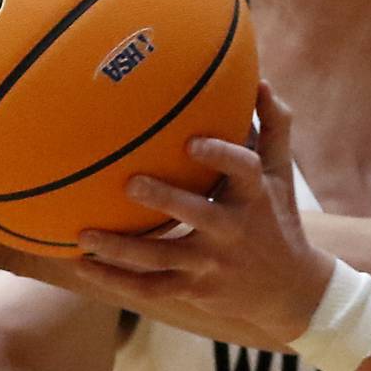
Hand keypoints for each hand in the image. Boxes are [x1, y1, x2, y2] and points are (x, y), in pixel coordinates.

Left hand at [72, 82, 334, 343]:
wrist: (287, 289)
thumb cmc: (276, 216)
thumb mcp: (281, 174)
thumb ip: (274, 127)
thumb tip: (261, 81)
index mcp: (254, 196)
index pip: (244, 170)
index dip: (220, 155)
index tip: (191, 141)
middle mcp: (234, 230)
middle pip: (197, 214)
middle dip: (164, 200)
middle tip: (129, 183)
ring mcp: (212, 264)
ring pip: (161, 258)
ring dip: (120, 249)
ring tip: (84, 233)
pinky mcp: (194, 290)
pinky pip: (149, 289)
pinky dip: (114, 281)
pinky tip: (82, 266)